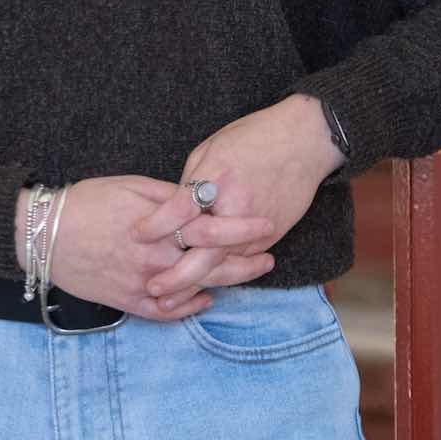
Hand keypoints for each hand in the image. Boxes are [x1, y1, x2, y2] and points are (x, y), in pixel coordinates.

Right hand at [31, 176, 275, 320]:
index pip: (211, 229)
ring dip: (222, 284)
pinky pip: (165, 312)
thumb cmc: (87, 202)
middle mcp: (155, 258)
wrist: (45, 234)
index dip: (242, 229)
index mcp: (158, 226)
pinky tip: (205, 300)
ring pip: (192, 289)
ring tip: (246, 277)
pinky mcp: (127, 301)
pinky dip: (188, 308)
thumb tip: (198, 197)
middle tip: (268, 258)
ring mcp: (142, 283)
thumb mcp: (130, 186)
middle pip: (210, 265)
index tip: (266, 224)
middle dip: (244, 263)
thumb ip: (168, 195)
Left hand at [130, 94, 339, 309]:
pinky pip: (239, 262)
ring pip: (222, 265)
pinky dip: (218, 276)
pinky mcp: (270, 237)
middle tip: (152, 287)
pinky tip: (197, 290)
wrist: (304, 142)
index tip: (136, 234)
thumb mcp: (212, 150)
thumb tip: (173, 211)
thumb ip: (192, 183)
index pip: (180, 208)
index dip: (156, 224)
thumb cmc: (254, 138)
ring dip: (194, 285)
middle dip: (177, 275)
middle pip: (204, 251)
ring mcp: (255, 226)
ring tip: (168, 301)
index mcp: (217, 178)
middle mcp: (236, 206)